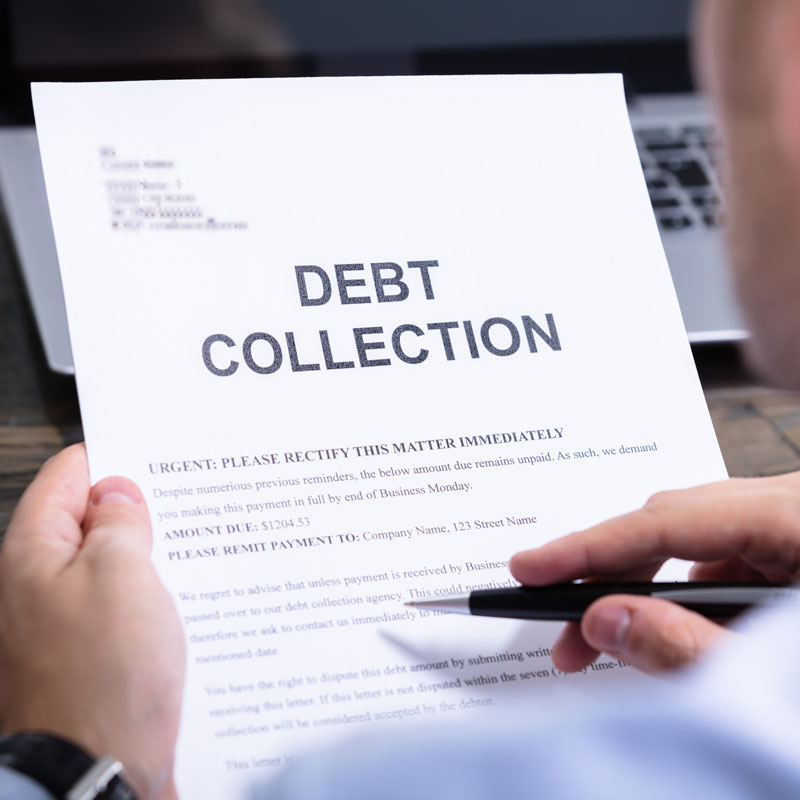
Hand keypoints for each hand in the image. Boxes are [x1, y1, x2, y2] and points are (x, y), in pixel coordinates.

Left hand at [0, 445, 185, 799]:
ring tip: (189, 551)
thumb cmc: (104, 678)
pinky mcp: (88, 656)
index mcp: (32, 555)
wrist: (98, 774)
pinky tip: (181, 600)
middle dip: (136, 509)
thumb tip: (118, 494)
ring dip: (147, 555)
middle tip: (183, 503)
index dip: (111, 458)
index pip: (66, 476)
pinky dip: (148, 595)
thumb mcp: (122, 575)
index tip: (154, 454)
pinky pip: (118, 607)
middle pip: (87, 521)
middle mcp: (37, 587)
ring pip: (107, 565)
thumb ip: (120, 523)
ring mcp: (61, 624)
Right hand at [510, 475, 799, 673]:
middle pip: (673, 523)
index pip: (671, 521)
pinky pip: (720, 561)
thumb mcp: (790, 677)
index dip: (591, 546)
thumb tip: (607, 621)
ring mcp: (792, 524)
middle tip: (560, 629)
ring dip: (641, 591)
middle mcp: (794, 507)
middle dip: (607, 577)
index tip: (531, 568)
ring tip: (600, 642)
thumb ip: (694, 651)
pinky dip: (681, 597)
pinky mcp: (790, 548)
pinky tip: (662, 632)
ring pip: (692, 543)